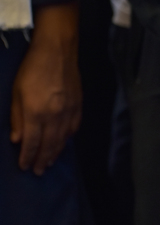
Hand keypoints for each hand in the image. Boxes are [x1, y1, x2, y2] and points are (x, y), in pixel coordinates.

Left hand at [10, 3, 81, 175]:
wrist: (58, 53)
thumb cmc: (32, 69)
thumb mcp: (16, 92)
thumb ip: (17, 117)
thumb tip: (17, 139)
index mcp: (36, 113)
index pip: (31, 142)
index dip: (27, 156)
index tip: (24, 166)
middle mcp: (54, 117)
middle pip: (48, 145)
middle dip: (42, 160)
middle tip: (38, 171)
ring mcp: (68, 113)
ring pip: (62, 140)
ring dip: (55, 153)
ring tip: (49, 163)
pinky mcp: (78, 107)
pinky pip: (73, 129)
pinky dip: (67, 139)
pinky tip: (63, 144)